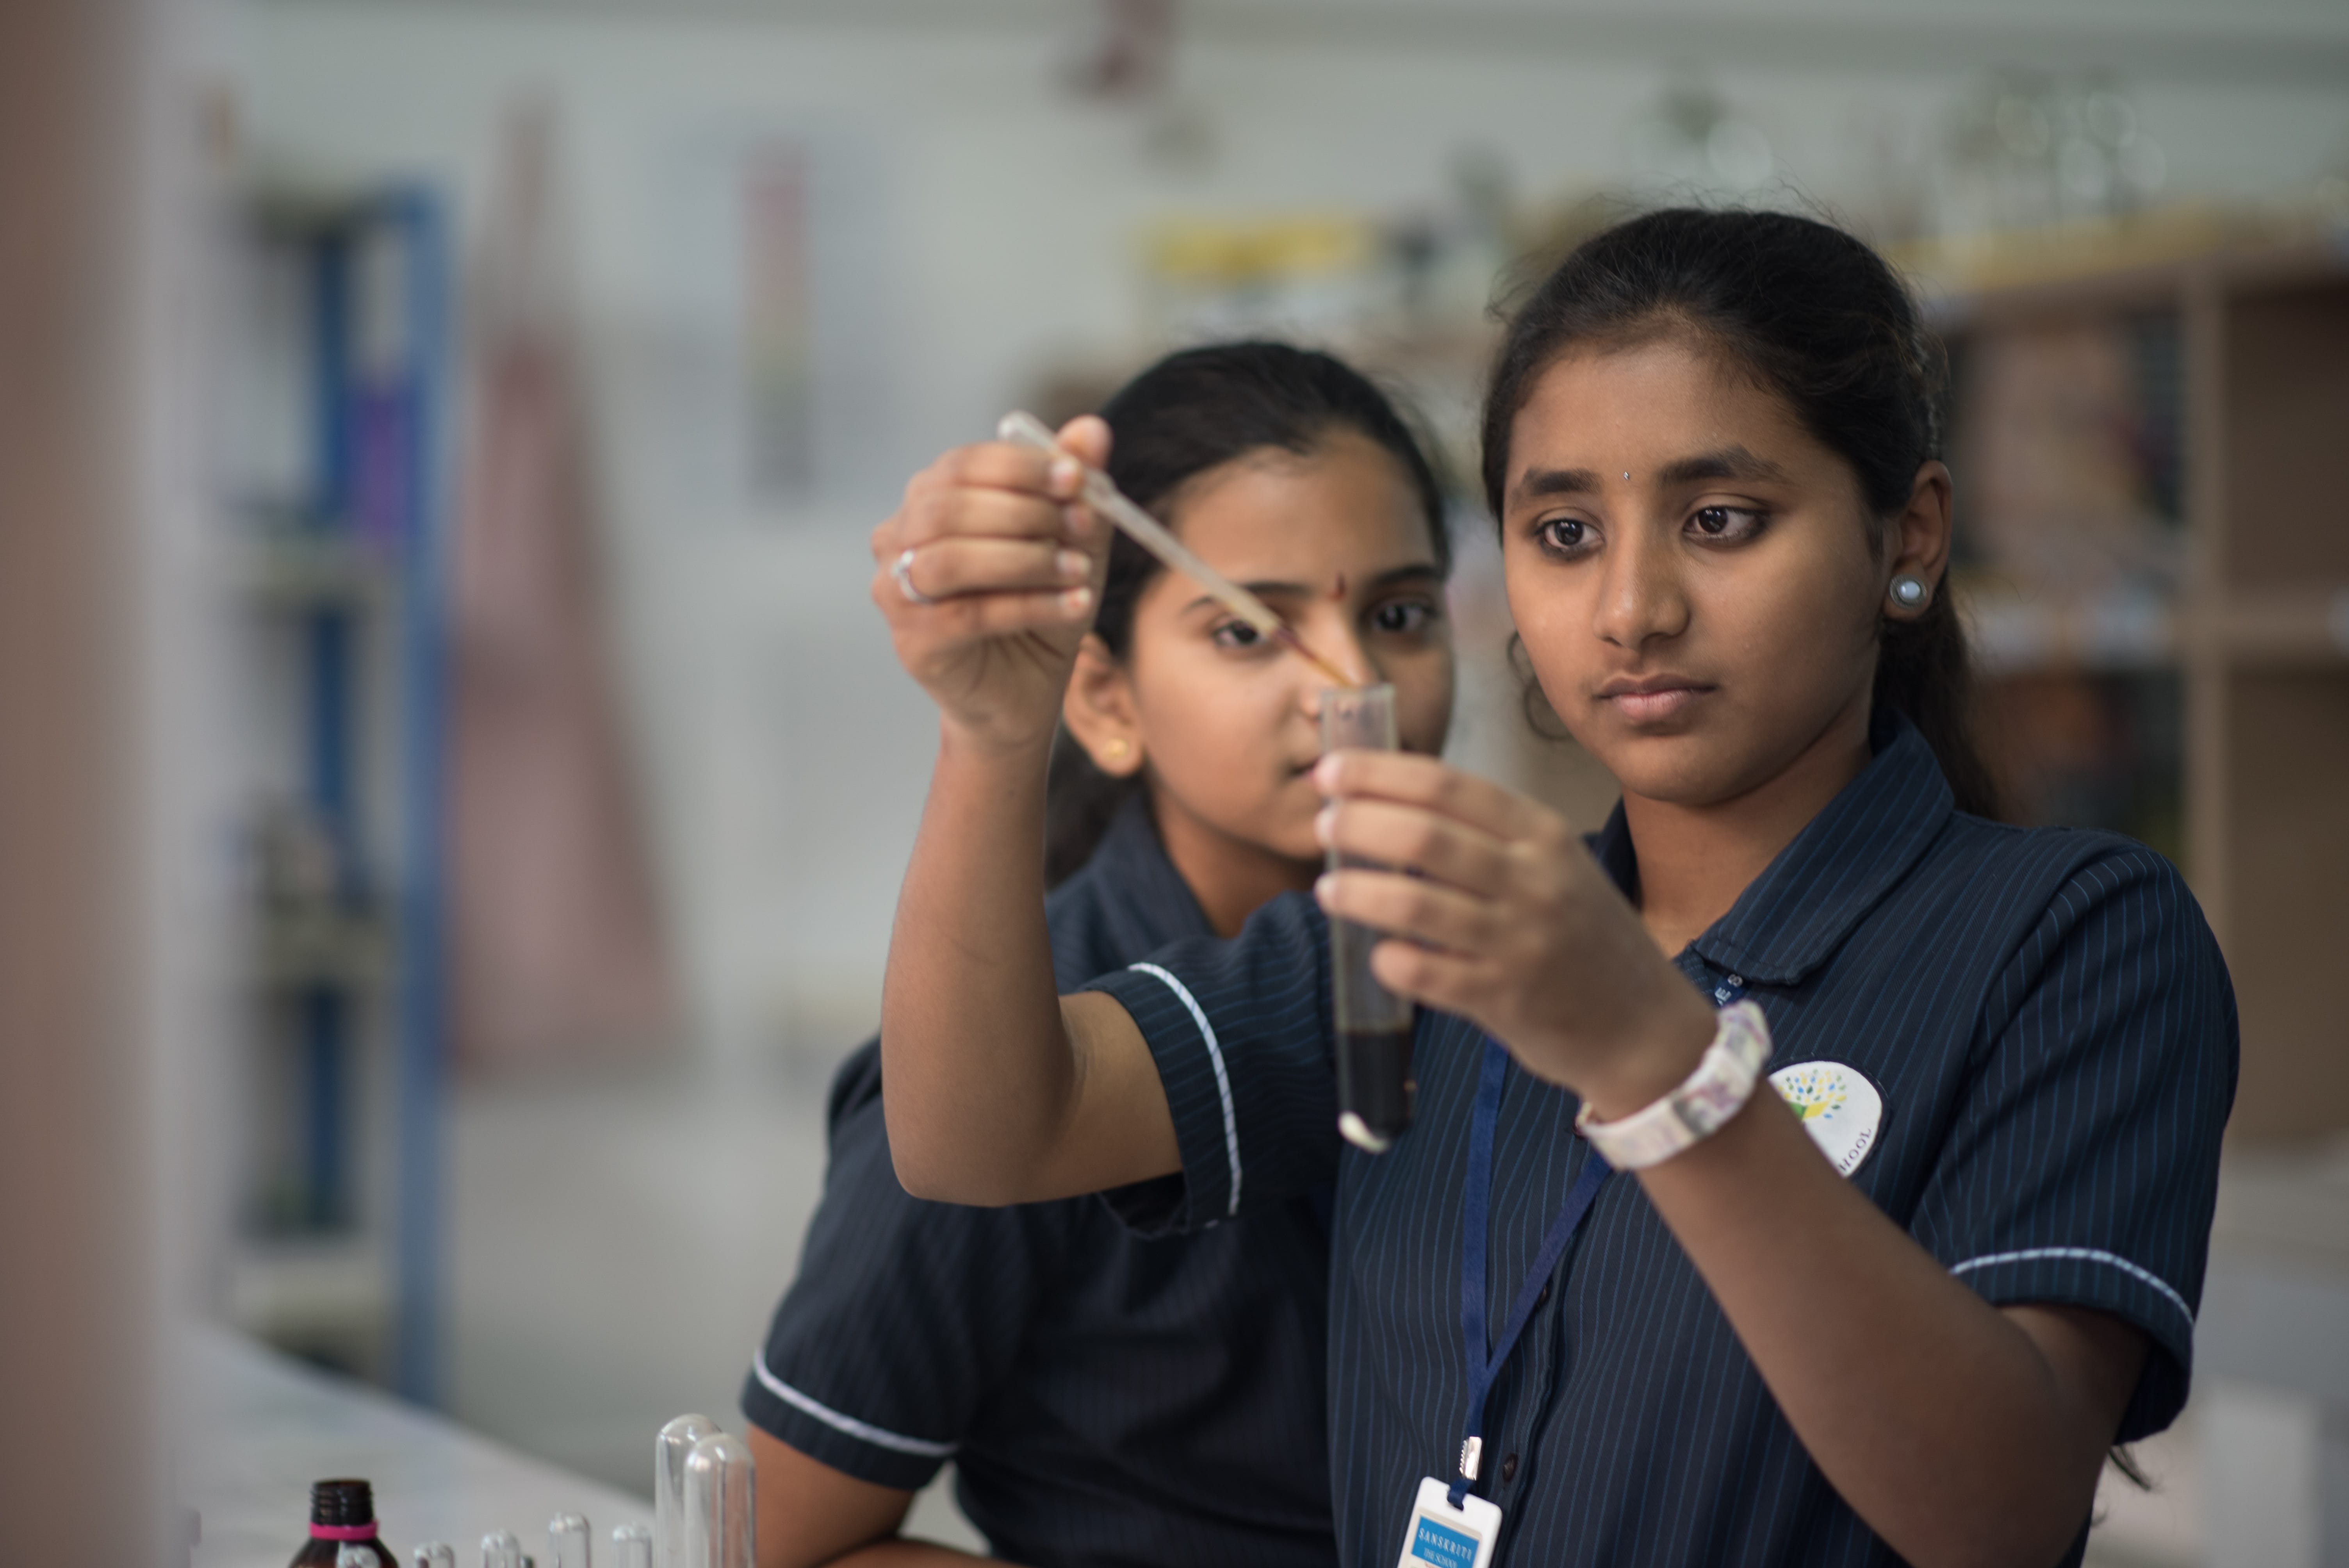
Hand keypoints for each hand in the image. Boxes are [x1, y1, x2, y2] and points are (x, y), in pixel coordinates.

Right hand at [869, 417, 1114, 755]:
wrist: (1022, 692)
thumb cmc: (1037, 607)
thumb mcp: (1067, 542)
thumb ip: (1074, 488)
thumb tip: (1092, 428)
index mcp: (929, 500)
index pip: (963, 464)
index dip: (1022, 466)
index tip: (1078, 479)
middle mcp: (898, 539)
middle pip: (950, 506)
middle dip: (1025, 512)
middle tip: (1082, 528)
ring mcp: (896, 591)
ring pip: (952, 559)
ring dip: (1026, 559)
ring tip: (1078, 571)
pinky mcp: (912, 642)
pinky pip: (968, 615)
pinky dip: (1029, 605)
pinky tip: (1074, 605)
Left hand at [1313, 750, 1714, 1116]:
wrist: (1644, 1025)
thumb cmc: (1583, 937)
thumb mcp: (1552, 867)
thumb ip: (1485, 838)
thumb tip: (1388, 808)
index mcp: (1542, 835)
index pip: (1447, 786)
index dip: (1379, 774)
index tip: (1331, 769)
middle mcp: (1534, 880)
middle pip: (1424, 837)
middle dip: (1359, 824)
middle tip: (1323, 824)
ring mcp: (1520, 940)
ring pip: (1415, 906)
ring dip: (1358, 893)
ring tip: (1327, 889)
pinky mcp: (1505, 998)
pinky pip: (1426, 973)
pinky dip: (1389, 961)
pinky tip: (1378, 956)